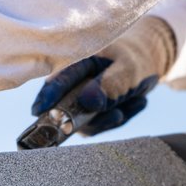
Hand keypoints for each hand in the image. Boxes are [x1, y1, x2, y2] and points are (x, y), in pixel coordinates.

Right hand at [31, 16, 175, 135]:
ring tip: (136, 97)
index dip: (47, 95)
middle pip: (65, 107)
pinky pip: (100, 126)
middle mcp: (73, 85)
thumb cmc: (135, 59)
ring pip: (85, 122)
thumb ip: (112, 84)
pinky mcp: (90, 116)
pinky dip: (121, 117)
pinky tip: (137, 101)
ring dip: (113, 116)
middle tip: (117, 113)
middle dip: (86, 116)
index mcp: (77, 62)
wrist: (146, 64)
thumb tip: (88, 102)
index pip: (58, 80)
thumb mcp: (129, 68)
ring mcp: (80, 103)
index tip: (39, 110)